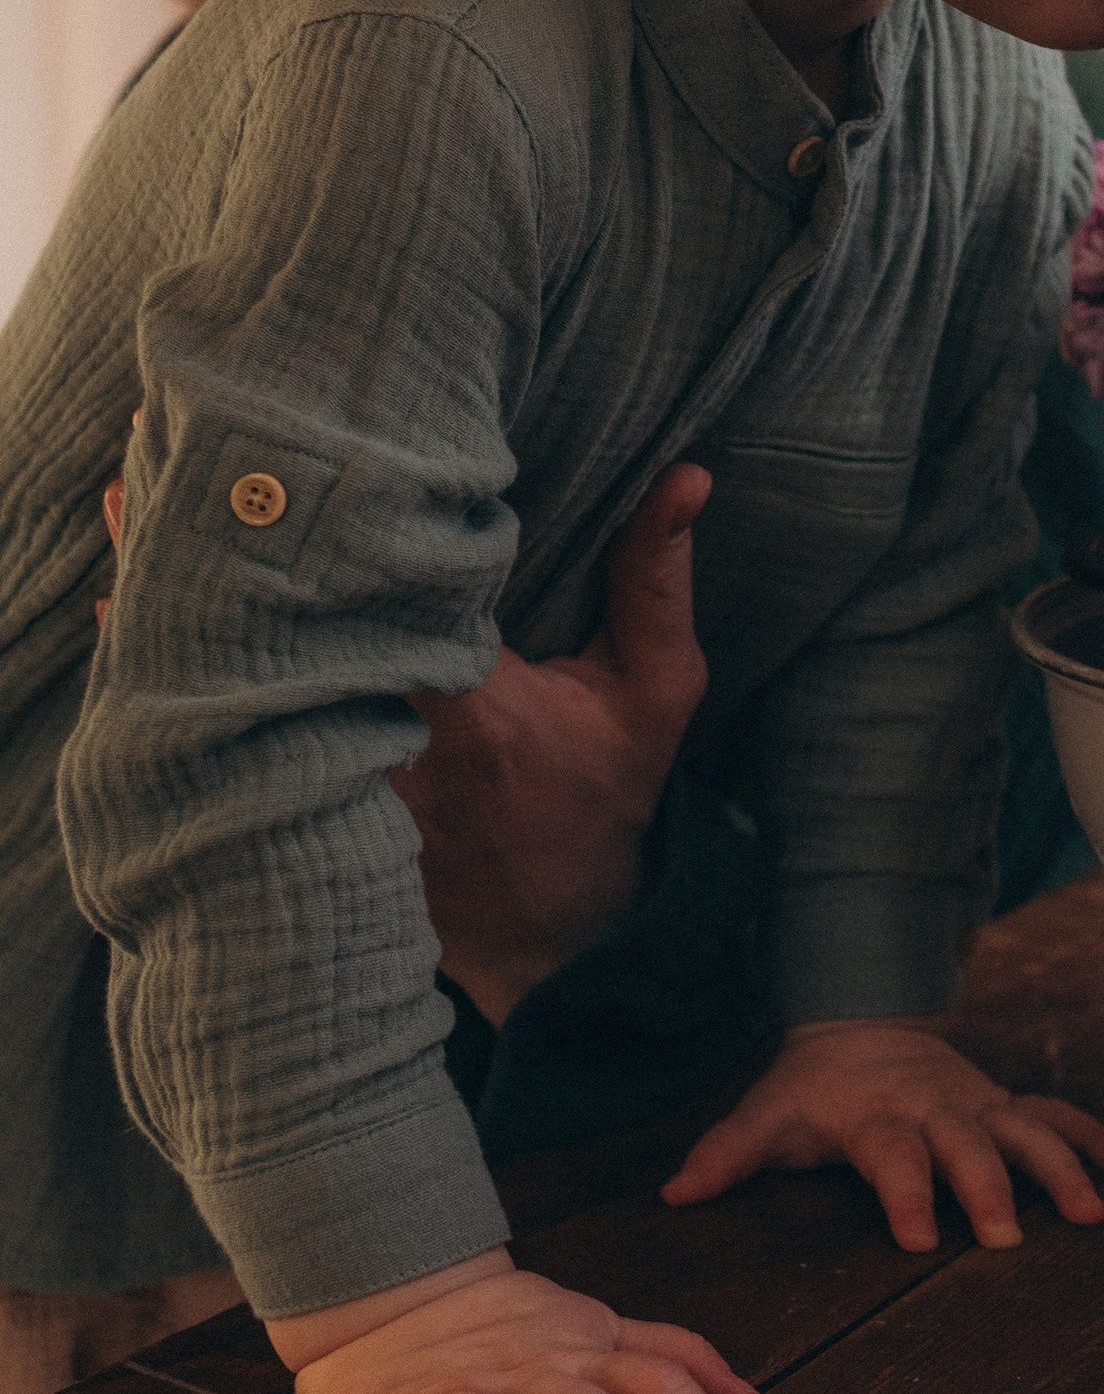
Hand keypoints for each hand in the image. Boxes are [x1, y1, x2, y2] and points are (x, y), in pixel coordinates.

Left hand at [100, 448, 712, 1026]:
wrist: (554, 944)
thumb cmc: (603, 804)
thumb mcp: (652, 696)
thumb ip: (656, 584)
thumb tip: (688, 476)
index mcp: (471, 711)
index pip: (386, 606)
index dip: (333, 531)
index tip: (299, 449)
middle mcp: (383, 751)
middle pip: (283, 636)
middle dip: (227, 546)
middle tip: (164, 449)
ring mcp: (328, 790)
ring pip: (235, 687)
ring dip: (179, 601)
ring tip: (127, 501)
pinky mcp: (292, 816)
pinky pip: (218, 741)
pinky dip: (171, 676)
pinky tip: (125, 611)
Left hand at [661, 1022, 1103, 1251]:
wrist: (861, 1021)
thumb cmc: (812, 1088)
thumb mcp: (765, 1114)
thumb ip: (727, 1155)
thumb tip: (676, 1195)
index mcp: (879, 1115)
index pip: (895, 1155)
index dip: (908, 1192)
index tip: (921, 1239)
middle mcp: (936, 1108)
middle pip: (968, 1146)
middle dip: (990, 1189)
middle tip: (1006, 1238)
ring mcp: (976, 1103)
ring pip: (1025, 1130)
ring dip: (1059, 1168)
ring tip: (1089, 1214)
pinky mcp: (1002, 1102)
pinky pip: (1054, 1113)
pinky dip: (1091, 1136)